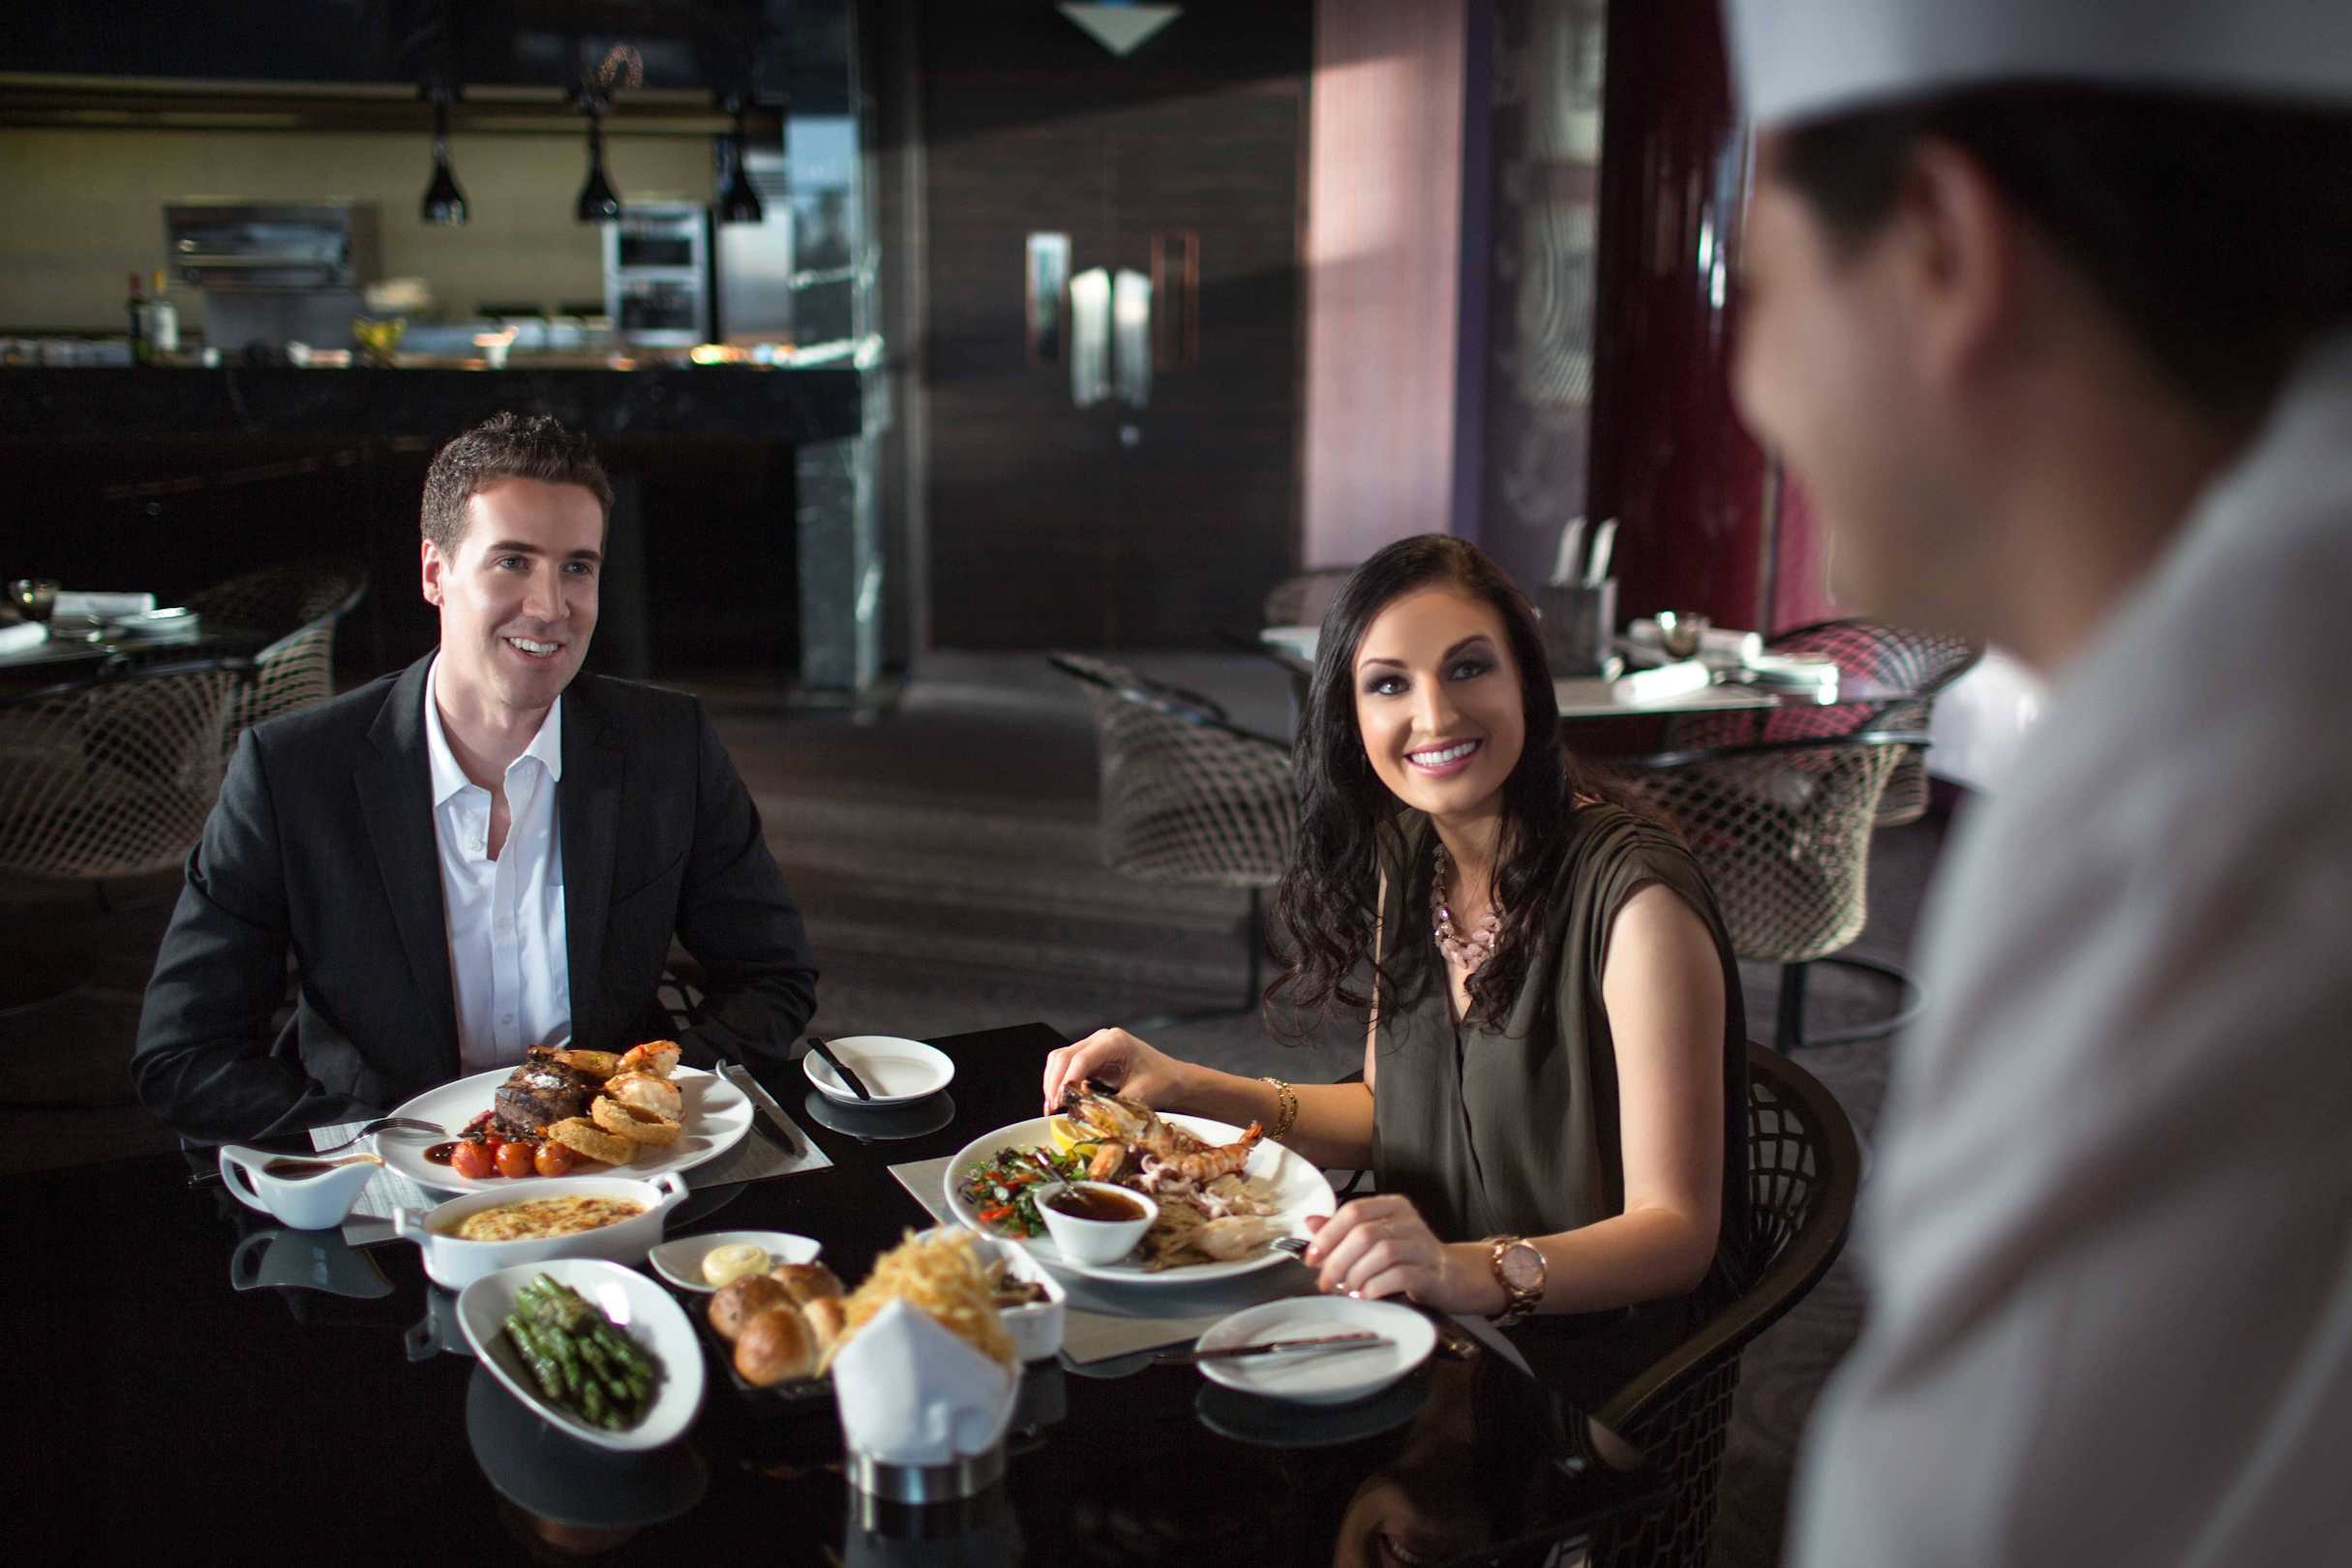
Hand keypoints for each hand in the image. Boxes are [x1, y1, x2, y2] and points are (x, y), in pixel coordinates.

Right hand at [1040, 1027, 1188, 1113]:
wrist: (1174, 1079)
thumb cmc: (1162, 1083)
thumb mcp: (1141, 1096)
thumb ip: (1113, 1107)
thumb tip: (1088, 1119)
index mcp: (1114, 1041)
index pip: (1080, 1059)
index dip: (1066, 1081)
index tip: (1059, 1103)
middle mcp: (1101, 1039)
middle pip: (1063, 1056)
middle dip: (1054, 1083)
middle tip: (1052, 1108)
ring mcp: (1094, 1047)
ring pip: (1060, 1060)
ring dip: (1053, 1083)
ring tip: (1053, 1107)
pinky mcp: (1091, 1059)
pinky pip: (1067, 1067)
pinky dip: (1060, 1083)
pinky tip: (1063, 1102)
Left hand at [1303, 1196, 1500, 1314]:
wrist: (1456, 1277)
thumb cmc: (1410, 1258)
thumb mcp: (1378, 1238)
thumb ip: (1345, 1230)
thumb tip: (1310, 1222)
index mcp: (1392, 1206)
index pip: (1354, 1211)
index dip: (1328, 1234)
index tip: (1311, 1258)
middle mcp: (1408, 1221)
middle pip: (1364, 1233)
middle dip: (1338, 1260)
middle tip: (1326, 1282)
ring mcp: (1423, 1245)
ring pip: (1381, 1252)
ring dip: (1356, 1275)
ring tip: (1347, 1290)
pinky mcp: (1432, 1272)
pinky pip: (1400, 1275)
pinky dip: (1377, 1287)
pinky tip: (1367, 1295)